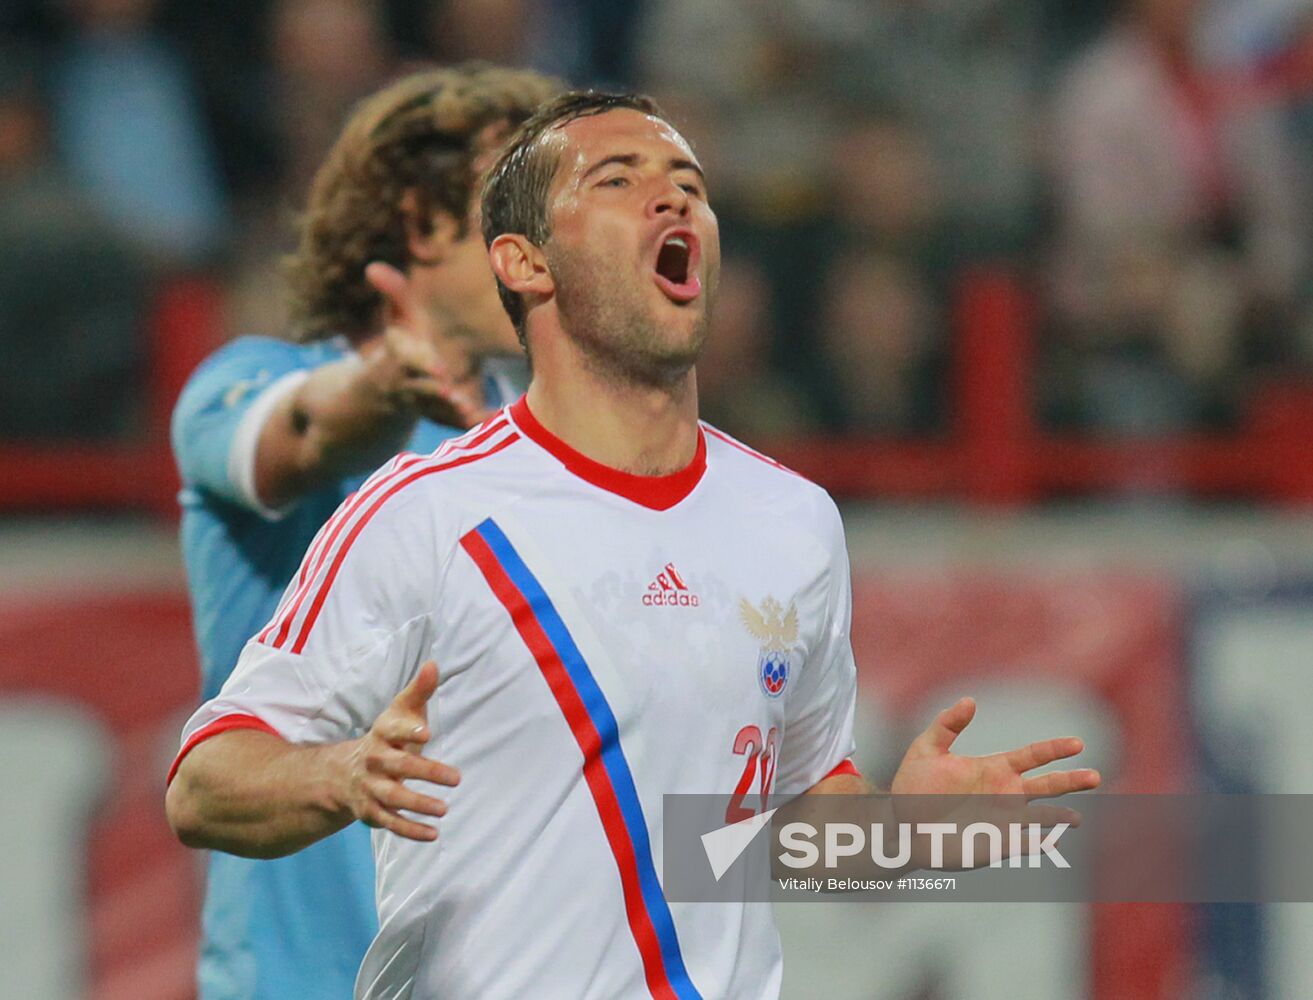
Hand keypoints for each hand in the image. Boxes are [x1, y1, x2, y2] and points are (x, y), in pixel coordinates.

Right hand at [339, 661, 459, 841]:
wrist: (346, 772)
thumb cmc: (388, 737)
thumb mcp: (400, 713)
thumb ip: (419, 691)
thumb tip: (433, 663)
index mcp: (382, 734)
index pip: (392, 730)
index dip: (408, 731)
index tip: (426, 733)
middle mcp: (374, 761)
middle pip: (397, 766)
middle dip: (425, 772)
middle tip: (456, 778)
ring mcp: (371, 788)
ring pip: (393, 797)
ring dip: (418, 804)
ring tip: (445, 809)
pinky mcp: (371, 811)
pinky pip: (390, 823)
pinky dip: (409, 830)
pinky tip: (433, 834)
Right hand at [365, 262, 489, 428]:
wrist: (379, 396)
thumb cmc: (397, 348)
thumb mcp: (395, 321)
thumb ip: (393, 295)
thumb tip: (373, 267)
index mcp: (398, 359)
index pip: (408, 361)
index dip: (423, 365)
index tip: (441, 370)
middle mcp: (407, 385)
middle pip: (421, 390)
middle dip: (436, 394)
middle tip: (456, 397)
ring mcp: (422, 406)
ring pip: (435, 412)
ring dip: (451, 413)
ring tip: (471, 413)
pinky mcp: (437, 419)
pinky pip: (450, 425)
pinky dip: (466, 424)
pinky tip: (485, 420)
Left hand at [890, 697, 1100, 866]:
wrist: (902, 825)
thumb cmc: (914, 787)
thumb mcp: (927, 749)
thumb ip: (947, 724)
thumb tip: (969, 700)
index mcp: (994, 769)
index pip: (1032, 756)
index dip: (1054, 749)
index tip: (1077, 743)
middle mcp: (1006, 794)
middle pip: (1048, 785)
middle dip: (1072, 781)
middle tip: (1095, 776)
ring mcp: (1004, 820)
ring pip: (1042, 818)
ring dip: (1059, 818)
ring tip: (1075, 818)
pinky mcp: (996, 844)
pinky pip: (1023, 844)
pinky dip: (1038, 843)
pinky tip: (1050, 842)